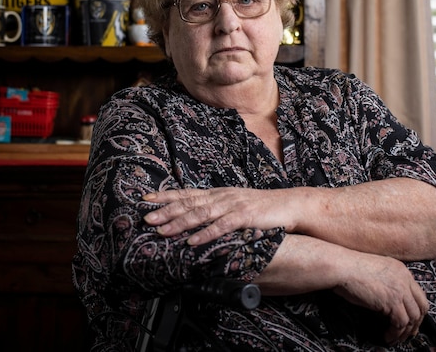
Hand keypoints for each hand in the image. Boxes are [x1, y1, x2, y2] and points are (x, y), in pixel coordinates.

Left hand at [143, 187, 295, 244]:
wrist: (289, 205)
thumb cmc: (261, 208)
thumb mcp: (234, 205)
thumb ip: (216, 210)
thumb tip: (195, 221)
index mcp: (217, 194)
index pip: (186, 193)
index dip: (165, 196)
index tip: (146, 200)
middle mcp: (222, 197)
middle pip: (189, 203)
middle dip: (166, 211)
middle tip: (146, 218)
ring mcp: (233, 205)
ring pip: (201, 214)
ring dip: (180, 223)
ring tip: (163, 231)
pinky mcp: (245, 216)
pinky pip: (222, 226)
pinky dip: (206, 234)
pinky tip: (193, 241)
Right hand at [333, 252, 428, 345]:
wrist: (340, 266)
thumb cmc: (349, 268)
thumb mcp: (375, 272)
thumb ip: (386, 283)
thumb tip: (387, 305)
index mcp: (401, 270)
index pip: (418, 294)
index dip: (416, 310)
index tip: (410, 321)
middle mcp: (404, 278)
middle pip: (421, 306)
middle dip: (416, 323)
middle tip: (407, 333)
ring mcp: (400, 289)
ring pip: (413, 317)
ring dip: (405, 332)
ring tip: (394, 339)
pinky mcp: (392, 301)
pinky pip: (400, 323)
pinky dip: (395, 333)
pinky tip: (387, 336)